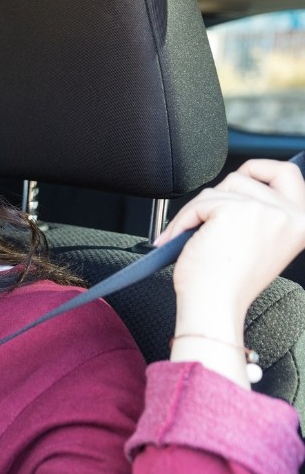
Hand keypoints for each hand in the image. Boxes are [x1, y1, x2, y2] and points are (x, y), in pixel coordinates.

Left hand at [155, 159, 304, 378]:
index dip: (260, 169)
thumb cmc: (229, 283)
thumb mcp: (261, 242)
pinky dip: (183, 221)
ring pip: (218, 188)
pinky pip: (199, 202)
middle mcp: (291, 214)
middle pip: (245, 176)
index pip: (288, 173)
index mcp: (302, 222)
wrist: (214, 305)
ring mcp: (266, 210)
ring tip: (194, 239)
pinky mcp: (237, 210)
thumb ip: (262, 213)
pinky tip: (181, 240)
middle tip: (208, 215)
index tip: (241, 178)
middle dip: (219, 192)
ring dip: (197, 211)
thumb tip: (238, 185)